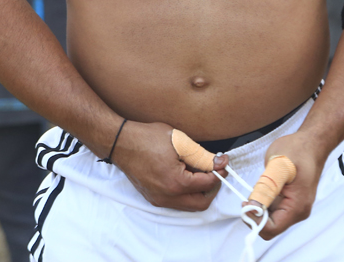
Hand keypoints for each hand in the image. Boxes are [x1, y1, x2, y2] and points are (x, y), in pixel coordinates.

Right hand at [112, 121, 226, 211]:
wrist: (120, 142)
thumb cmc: (147, 138)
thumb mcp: (180, 141)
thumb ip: (202, 155)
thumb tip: (219, 163)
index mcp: (176, 183)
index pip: (208, 184)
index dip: (219, 173)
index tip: (223, 162)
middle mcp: (167, 196)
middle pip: (201, 203)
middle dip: (212, 188)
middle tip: (216, 172)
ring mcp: (158, 199)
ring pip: (188, 205)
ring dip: (199, 192)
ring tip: (200, 172)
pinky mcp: (152, 198)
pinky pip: (176, 202)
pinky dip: (186, 193)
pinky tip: (185, 175)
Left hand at [253, 131, 327, 239]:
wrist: (311, 143)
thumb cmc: (298, 150)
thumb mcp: (278, 166)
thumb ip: (266, 188)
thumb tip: (253, 207)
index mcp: (297, 207)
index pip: (271, 229)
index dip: (255, 219)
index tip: (246, 203)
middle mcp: (298, 211)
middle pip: (270, 227)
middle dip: (255, 214)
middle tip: (247, 197)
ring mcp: (295, 207)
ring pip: (270, 219)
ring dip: (259, 207)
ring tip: (258, 188)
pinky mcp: (290, 201)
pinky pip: (273, 209)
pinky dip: (263, 201)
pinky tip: (263, 187)